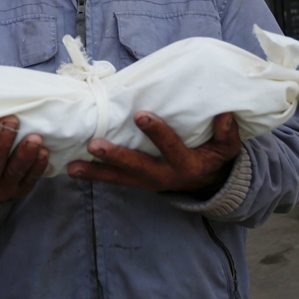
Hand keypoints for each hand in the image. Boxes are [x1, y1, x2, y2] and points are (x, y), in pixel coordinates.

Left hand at [66, 112, 241, 192]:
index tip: (141, 115)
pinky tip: (71, 168)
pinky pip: (112, 179)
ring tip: (73, 167)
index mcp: (185, 165)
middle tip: (95, 145)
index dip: (157, 133)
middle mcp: (163, 176)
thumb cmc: (213, 158)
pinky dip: (93, 175)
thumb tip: (225, 114)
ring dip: (95, 172)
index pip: (171, 147)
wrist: (205, 184)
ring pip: (119, 178)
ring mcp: (146, 181)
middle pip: (137, 167)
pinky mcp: (134, 181)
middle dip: (115, 157)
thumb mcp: (226, 149)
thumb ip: (227, 134)